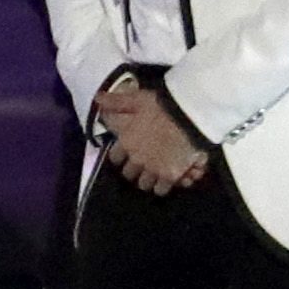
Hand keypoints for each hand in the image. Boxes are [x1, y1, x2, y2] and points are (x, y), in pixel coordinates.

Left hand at [92, 74, 211, 193]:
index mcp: (127, 142)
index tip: (128, 154)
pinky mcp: (170, 176)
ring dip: (150, 180)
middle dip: (135, 170)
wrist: (191, 115)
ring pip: (145, 184)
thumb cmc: (163, 106)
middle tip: (145, 165)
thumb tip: (98, 98)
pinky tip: (171, 178)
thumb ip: (117, 102)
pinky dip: (166, 185)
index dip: (121, 157)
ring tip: (159, 173)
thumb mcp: (137, 99)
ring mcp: (153, 169)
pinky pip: (162, 189)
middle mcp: (136, 159)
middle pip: (129, 174)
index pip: (115, 158)